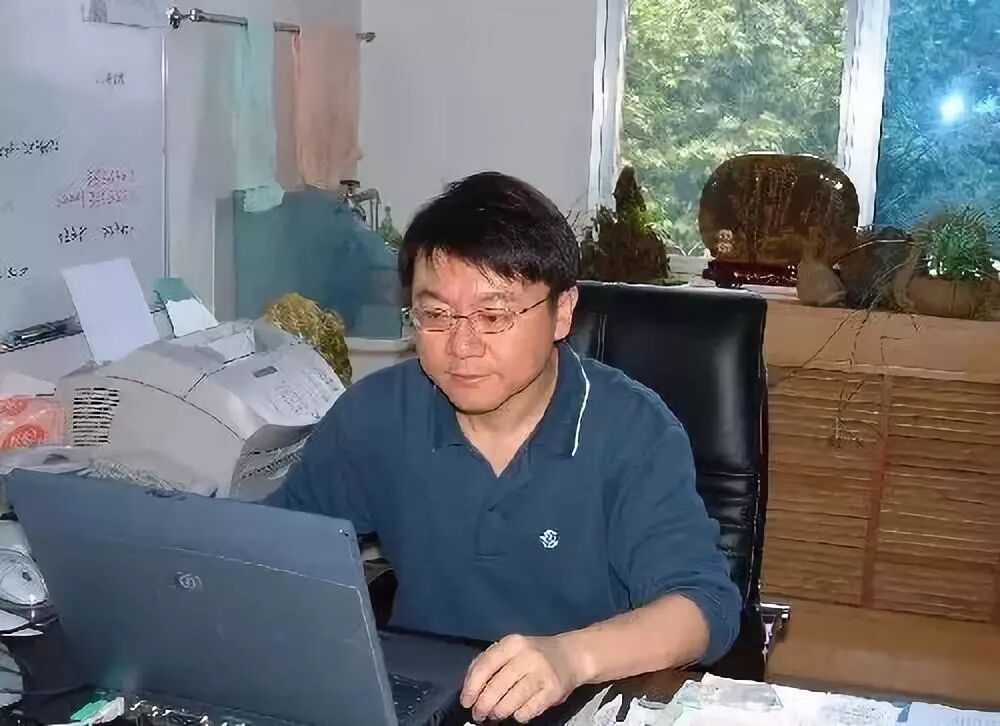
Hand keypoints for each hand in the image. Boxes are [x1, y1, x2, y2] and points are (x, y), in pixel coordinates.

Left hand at [460, 633, 586, 722]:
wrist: (571, 656)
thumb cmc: (533, 655)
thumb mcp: (511, 650)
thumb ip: (489, 663)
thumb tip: (469, 688)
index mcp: (512, 643)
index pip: (484, 666)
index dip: (471, 687)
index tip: (466, 702)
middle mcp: (527, 656)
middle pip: (496, 686)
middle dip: (483, 705)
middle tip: (478, 715)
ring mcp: (542, 673)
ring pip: (511, 701)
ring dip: (499, 712)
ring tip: (495, 715)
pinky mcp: (553, 691)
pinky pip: (528, 710)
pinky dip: (518, 715)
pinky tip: (516, 712)